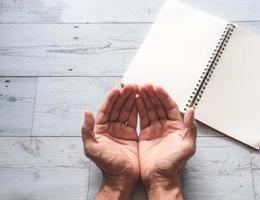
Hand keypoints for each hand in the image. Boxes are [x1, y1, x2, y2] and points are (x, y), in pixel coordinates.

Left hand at [81, 84, 139, 199]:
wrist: (122, 177)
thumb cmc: (107, 165)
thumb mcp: (92, 149)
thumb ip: (87, 131)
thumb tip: (86, 112)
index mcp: (100, 129)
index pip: (106, 110)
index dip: (111, 99)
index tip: (118, 90)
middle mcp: (110, 128)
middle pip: (117, 107)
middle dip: (123, 96)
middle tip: (131, 86)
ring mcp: (121, 130)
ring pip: (126, 111)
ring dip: (130, 100)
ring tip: (137, 89)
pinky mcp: (131, 135)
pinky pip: (133, 118)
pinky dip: (137, 109)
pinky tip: (140, 101)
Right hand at [136, 84, 196, 198]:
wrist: (159, 177)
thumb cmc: (173, 165)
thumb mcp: (187, 147)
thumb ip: (190, 128)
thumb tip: (192, 110)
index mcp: (177, 126)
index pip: (170, 106)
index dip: (163, 96)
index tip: (156, 87)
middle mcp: (166, 125)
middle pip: (159, 105)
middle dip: (152, 94)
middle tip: (144, 85)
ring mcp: (155, 129)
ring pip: (150, 109)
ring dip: (144, 98)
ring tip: (138, 89)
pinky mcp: (146, 133)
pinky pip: (142, 117)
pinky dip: (139, 108)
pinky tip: (135, 100)